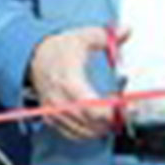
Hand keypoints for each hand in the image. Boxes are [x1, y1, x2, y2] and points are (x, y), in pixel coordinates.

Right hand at [28, 27, 121, 141]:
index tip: (130, 107)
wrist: (34, 57)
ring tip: (114, 115)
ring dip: (102, 127)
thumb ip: (106, 36)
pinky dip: (88, 132)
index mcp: (68, 80)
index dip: (114, 112)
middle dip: (113, 120)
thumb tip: (126, 30)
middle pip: (91, 123)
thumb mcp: (82, 37)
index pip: (93, 107)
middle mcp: (59, 100)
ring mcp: (54, 111)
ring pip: (83, 131)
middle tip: (127, 111)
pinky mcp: (52, 118)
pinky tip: (98, 123)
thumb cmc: (58, 49)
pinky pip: (72, 134)